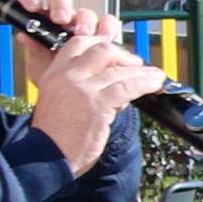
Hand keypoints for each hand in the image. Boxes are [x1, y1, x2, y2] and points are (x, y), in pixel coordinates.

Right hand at [25, 0, 166, 174]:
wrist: (46, 157)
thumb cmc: (55, 136)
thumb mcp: (59, 102)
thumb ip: (80, 88)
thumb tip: (112, 84)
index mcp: (54, 73)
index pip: (79, 44)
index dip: (102, 45)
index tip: (117, 54)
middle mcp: (66, 76)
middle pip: (101, 50)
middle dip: (124, 55)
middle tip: (136, 65)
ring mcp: (82, 89)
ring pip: (118, 70)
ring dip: (141, 72)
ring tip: (155, 76)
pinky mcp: (97, 104)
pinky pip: (127, 87)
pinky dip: (144, 84)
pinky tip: (153, 84)